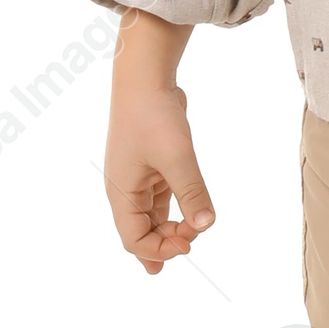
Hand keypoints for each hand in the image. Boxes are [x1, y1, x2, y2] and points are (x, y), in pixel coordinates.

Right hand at [104, 8, 214, 274]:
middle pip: (141, 232)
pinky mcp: (153, 166)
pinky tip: (189, 219)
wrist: (145, 78)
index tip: (188, 242)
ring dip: (171, 229)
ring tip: (189, 241)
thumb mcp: (176, 157)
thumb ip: (192, 193)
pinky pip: (162, 198)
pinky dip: (175, 211)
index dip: (158, 249)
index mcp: (122, 193)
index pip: (133, 239)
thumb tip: (206, 225)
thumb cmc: (153, 116)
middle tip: (192, 243)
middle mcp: (126, 190)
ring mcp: (139, 178)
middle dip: (165, 242)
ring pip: (153, 216)